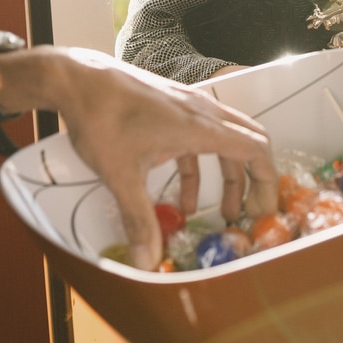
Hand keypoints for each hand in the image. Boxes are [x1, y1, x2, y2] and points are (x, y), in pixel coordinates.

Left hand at [4, 48, 278, 268]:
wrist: (76, 79)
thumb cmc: (101, 119)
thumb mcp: (121, 175)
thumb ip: (139, 219)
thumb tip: (147, 263)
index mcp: (200, 127)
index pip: (256, 149)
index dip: (267, 182)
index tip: (262, 213)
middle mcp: (202, 113)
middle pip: (248, 144)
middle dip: (253, 181)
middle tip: (248, 214)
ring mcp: (186, 108)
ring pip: (224, 142)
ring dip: (227, 177)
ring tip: (220, 213)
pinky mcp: (170, 109)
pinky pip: (198, 140)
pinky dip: (198, 168)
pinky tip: (180, 196)